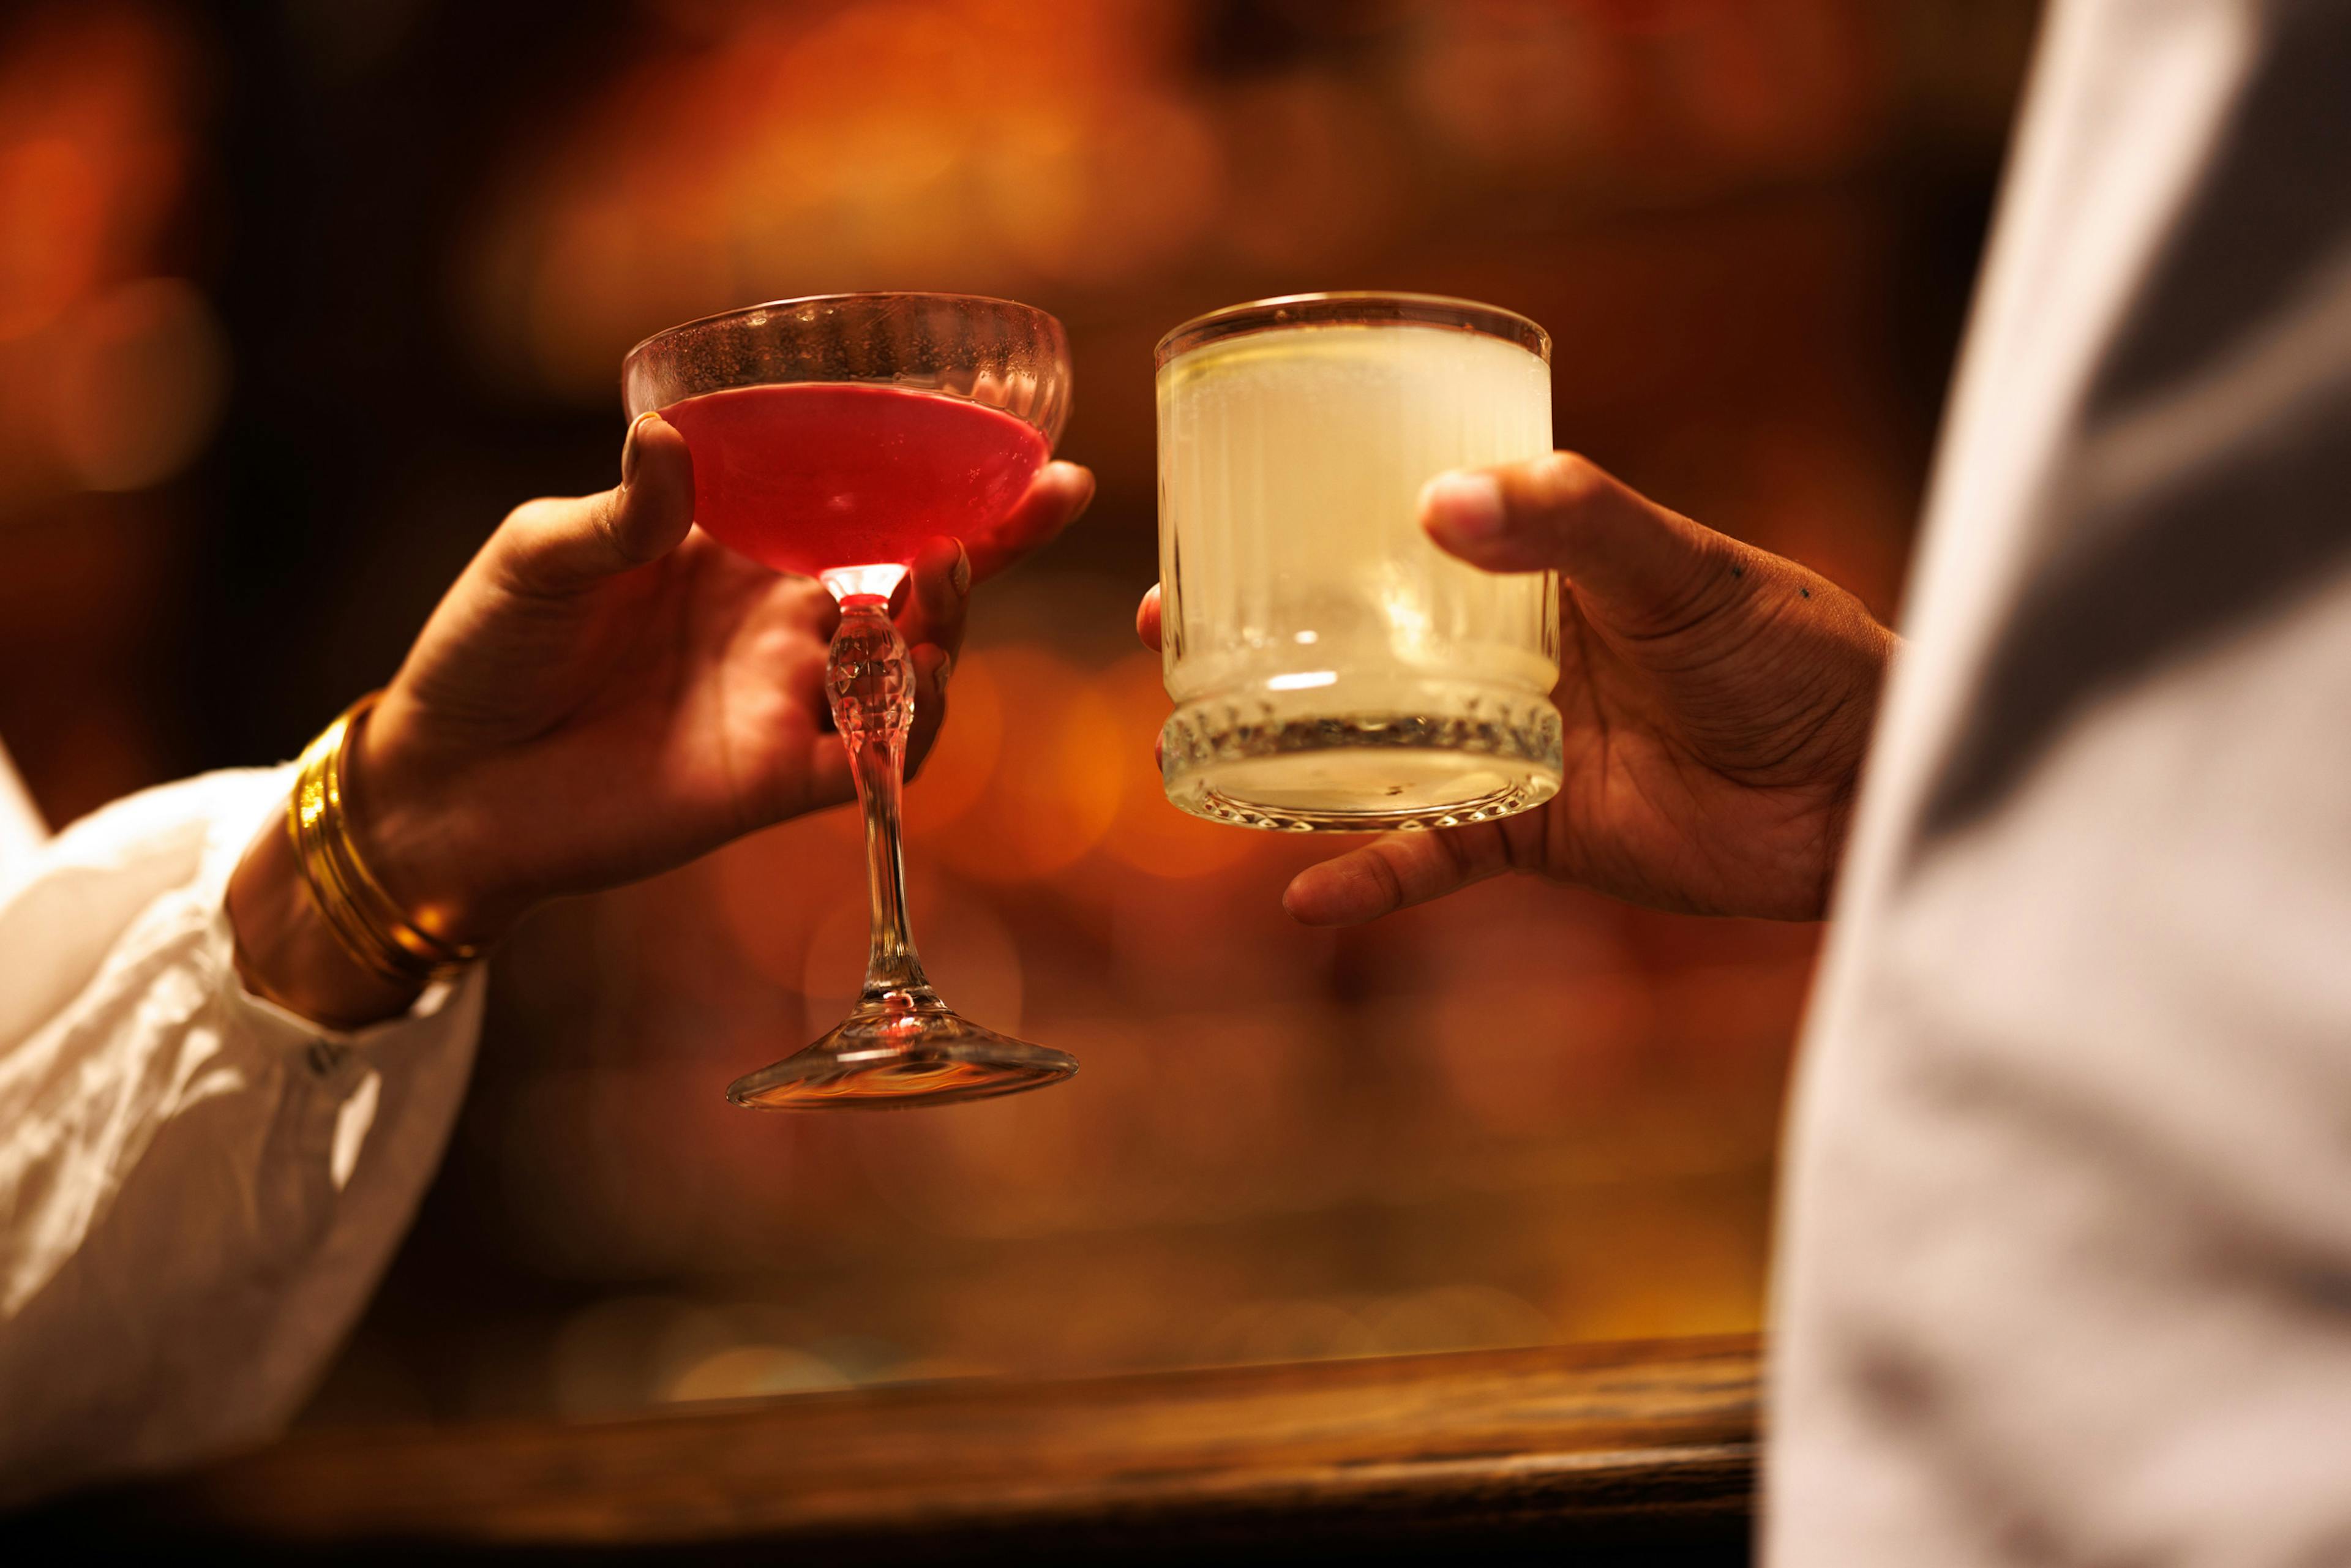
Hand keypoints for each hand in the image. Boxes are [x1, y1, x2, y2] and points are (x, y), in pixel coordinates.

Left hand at [231, 413, 1092, 1023]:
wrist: (444, 782)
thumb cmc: (485, 650)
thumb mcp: (541, 555)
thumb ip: (620, 512)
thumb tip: (670, 443)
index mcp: (740, 551)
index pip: (863, 510)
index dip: (950, 484)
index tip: (1029, 456)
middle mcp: (782, 624)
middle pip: (916, 586)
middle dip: (989, 547)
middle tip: (1035, 506)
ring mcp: (786, 703)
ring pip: (911, 671)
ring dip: (946, 628)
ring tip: (938, 581)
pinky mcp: (775, 782)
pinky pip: (872, 761)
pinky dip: (907, 730)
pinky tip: (913, 688)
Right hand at [1136, 453, 1891, 924]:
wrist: (1867, 787)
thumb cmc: (1797, 653)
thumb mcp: (1689, 570)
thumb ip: (1578, 527)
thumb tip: (1440, 503)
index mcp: (1541, 565)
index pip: (1404, 527)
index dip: (1313, 521)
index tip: (1222, 512)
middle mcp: (1511, 649)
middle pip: (1360, 639)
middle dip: (1261, 637)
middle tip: (1163, 631)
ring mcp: (1515, 742)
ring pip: (1374, 748)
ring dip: (1287, 755)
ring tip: (1193, 753)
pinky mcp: (1538, 833)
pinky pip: (1435, 855)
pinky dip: (1374, 878)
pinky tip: (1307, 898)